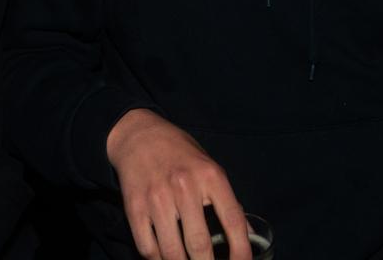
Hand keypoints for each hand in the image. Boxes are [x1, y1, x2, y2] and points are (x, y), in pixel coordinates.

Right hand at [106, 109, 251, 259]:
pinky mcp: (135, 208)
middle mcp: (184, 187)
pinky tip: (166, 259)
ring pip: (172, 253)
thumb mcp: (210, 167)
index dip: (241, 250)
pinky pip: (148, 248)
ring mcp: (157, 199)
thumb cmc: (180, 153)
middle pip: (200, 245)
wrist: (139, 135)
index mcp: (210, 176)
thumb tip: (247, 234)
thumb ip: (225, 199)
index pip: (233, 220)